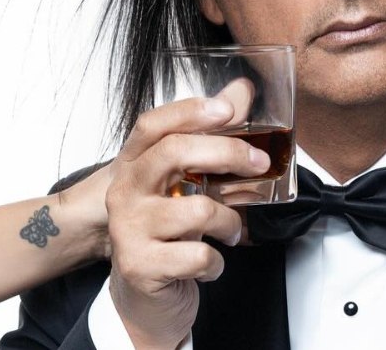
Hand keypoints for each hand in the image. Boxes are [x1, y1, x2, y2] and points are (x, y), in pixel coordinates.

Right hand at [104, 81, 269, 348]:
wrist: (144, 296)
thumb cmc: (169, 231)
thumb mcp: (187, 183)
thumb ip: (212, 136)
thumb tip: (242, 89)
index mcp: (134, 164)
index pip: (153, 125)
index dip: (189, 111)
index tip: (228, 109)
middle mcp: (125, 191)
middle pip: (174, 153)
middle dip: (227, 153)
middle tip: (260, 164)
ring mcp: (129, 229)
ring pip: (197, 209)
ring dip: (230, 220)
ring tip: (231, 229)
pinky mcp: (141, 266)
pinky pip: (199, 255)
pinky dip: (217, 262)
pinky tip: (211, 263)